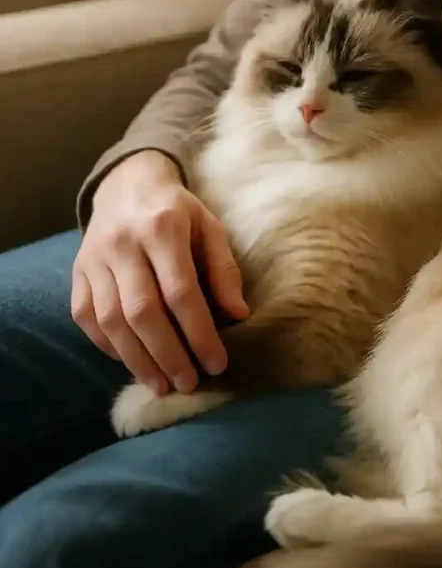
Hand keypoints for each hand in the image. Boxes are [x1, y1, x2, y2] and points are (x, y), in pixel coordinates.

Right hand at [72, 150, 248, 395]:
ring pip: (111, 321)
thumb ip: (224, 269)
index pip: (181, 292)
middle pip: (142, 312)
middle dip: (167, 355)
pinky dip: (107, 345)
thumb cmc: (177, 211)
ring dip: (137, 360)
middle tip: (189, 384)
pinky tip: (132, 360)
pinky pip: (86, 317)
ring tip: (162, 384)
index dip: (200, 333)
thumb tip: (238, 315)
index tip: (217, 364)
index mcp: (162, 228)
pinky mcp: (77, 270)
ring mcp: (93, 258)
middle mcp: (123, 243)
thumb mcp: (210, 227)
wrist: (128, 183)